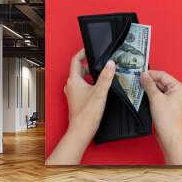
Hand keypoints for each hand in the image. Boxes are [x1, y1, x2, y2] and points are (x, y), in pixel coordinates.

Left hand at [46, 49, 115, 164]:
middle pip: (80, 69)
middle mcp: (71, 86)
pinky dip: (90, 85)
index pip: (75, 60)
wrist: (81, 131)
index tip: (90, 50)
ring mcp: (73, 93)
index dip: (83, 53)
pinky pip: (82, 88)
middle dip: (91, 66)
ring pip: (81, 79)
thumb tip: (110, 64)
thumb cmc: (86, 115)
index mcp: (73, 80)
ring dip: (91, 76)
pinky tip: (99, 90)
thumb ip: (106, 76)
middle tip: (101, 66)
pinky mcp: (76, 100)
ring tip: (102, 78)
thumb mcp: (100, 92)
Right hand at [140, 70, 181, 164]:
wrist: (169, 136)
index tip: (140, 74)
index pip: (163, 75)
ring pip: (160, 89)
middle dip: (150, 82)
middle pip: (162, 82)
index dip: (151, 74)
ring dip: (150, 89)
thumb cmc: (168, 120)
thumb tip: (144, 76)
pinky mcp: (169, 106)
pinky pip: (160, 96)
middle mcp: (179, 92)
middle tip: (138, 81)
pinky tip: (145, 96)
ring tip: (140, 88)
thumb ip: (149, 85)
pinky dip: (153, 95)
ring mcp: (175, 100)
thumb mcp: (155, 98)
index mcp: (179, 87)